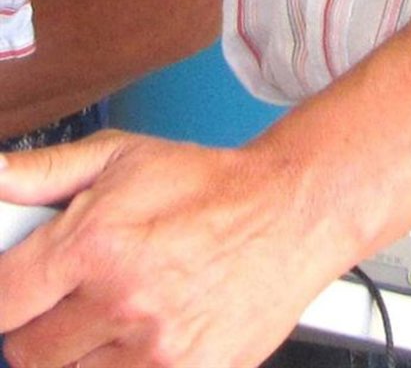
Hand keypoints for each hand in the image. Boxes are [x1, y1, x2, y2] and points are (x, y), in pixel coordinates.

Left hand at [0, 130, 342, 367]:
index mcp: (96, 244)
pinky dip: (122, 366)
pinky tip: (143, 334)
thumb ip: (43, 174)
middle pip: (27, 352)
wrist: (289, 213)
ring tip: (117, 310)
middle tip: (76, 295)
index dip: (5, 294)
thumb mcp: (121, 157)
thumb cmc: (205, 186)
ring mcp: (155, 352)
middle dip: (40, 324)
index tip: (20, 289)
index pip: (2, 301)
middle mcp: (121, 303)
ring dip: (83, 351)